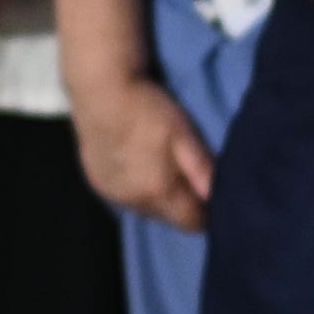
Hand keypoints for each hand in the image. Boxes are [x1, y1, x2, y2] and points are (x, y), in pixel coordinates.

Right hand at [70, 68, 214, 229]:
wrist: (100, 90)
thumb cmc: (147, 109)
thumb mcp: (183, 132)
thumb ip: (201, 169)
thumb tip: (218, 199)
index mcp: (157, 192)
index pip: (190, 223)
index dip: (204, 212)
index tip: (209, 195)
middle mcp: (132, 201)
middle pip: (166, 217)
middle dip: (179, 203)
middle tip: (184, 174)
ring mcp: (111, 194)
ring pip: (143, 208)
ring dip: (154, 195)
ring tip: (158, 167)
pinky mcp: (96, 183)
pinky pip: (123, 197)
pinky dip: (133, 187)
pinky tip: (134, 164)